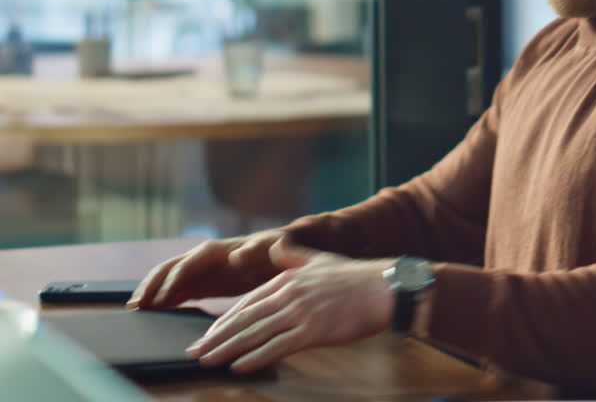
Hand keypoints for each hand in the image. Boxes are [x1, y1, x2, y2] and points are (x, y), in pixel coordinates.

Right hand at [129, 229, 289, 308]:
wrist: (283, 255)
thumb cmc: (278, 250)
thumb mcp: (271, 248)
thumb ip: (255, 250)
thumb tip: (237, 255)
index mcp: (217, 249)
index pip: (187, 263)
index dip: (172, 280)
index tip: (159, 298)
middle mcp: (203, 257)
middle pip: (169, 269)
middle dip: (151, 285)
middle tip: (135, 305)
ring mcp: (200, 270)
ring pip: (168, 279)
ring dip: (152, 292)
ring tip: (135, 310)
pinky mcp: (202, 282)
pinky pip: (177, 290)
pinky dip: (163, 299)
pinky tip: (152, 312)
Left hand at [185, 238, 394, 373]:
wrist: (384, 288)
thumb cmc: (356, 278)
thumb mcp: (321, 260)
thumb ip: (295, 255)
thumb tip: (277, 244)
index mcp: (288, 278)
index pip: (248, 302)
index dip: (225, 321)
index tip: (208, 335)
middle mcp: (289, 294)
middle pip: (244, 319)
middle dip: (216, 338)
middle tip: (194, 353)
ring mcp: (300, 312)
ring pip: (255, 333)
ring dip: (227, 349)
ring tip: (207, 362)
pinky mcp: (313, 330)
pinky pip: (278, 346)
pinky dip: (256, 357)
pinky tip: (239, 367)